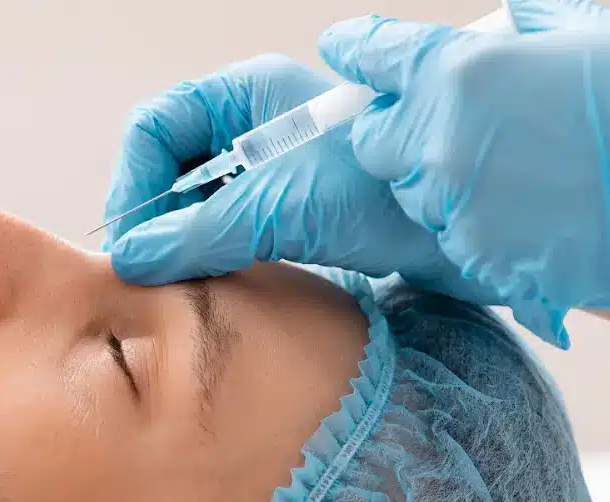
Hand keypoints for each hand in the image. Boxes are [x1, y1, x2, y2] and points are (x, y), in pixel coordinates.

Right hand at [100, 55, 536, 338]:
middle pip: (170, 171)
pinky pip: (230, 242)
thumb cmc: (393, 193)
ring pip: (197, 212)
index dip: (136, 181)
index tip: (131, 243)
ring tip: (181, 290)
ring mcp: (277, 179)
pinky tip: (217, 295)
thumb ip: (200, 233)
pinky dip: (214, 267)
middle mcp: (259, 133)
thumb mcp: (284, 206)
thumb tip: (130, 257)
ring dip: (182, 250)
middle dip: (152, 220)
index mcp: (251, 98)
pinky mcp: (296, 222)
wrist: (478, 233)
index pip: (157, 127)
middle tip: (147, 277)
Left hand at [320, 0, 609, 382]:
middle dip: (400, 131)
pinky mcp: (477, 260)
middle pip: (377, 140)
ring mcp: (456, 209)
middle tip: (451, 127)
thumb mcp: (589, 30)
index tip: (348, 50)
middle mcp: (441, 143)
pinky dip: (478, 226)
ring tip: (513, 173)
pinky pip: (454, 238)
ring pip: (414, 194)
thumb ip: (518, 28)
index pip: (373, 59)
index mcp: (459, 73)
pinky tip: (531, 212)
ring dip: (442, 183)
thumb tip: (491, 28)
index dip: (360, 54)